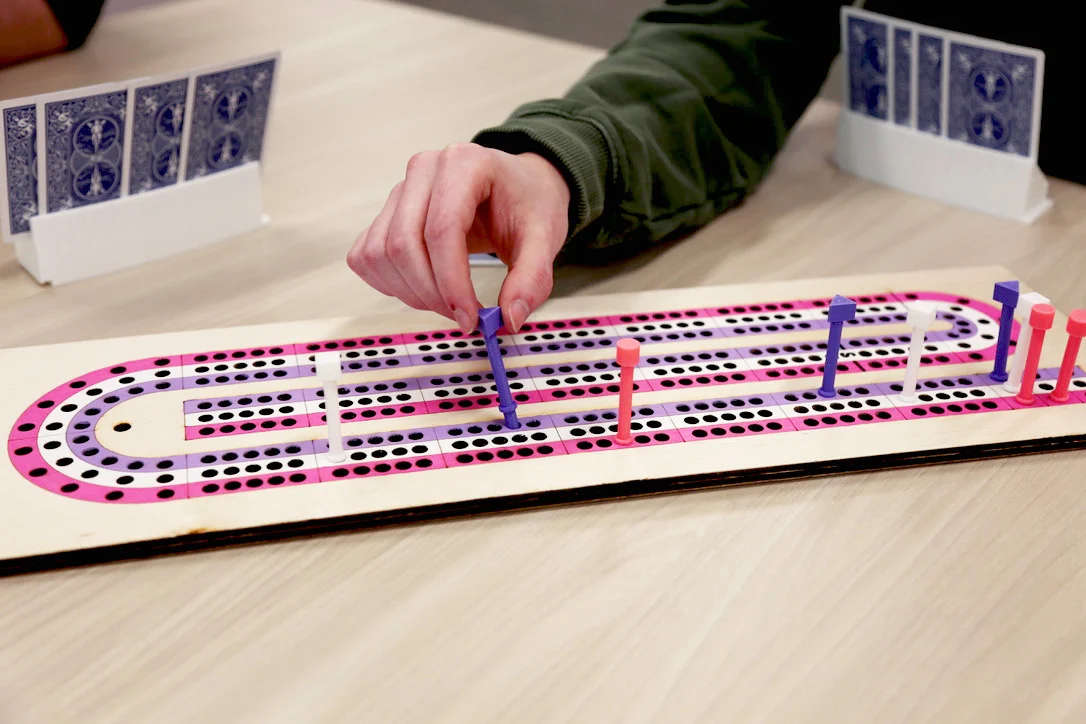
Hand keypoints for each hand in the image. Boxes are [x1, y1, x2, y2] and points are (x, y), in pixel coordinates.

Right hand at [347, 144, 570, 333]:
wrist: (519, 185)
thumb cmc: (528, 202)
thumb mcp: (545, 237)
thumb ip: (532, 278)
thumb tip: (508, 317)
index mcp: (465, 164)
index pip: (441, 230)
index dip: (451, 283)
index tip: (470, 317)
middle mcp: (424, 170)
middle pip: (404, 244)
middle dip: (431, 294)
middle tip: (463, 317)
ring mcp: (400, 190)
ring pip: (380, 253)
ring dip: (410, 292)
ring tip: (447, 302)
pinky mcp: (387, 213)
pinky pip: (367, 255)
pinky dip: (389, 283)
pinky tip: (423, 288)